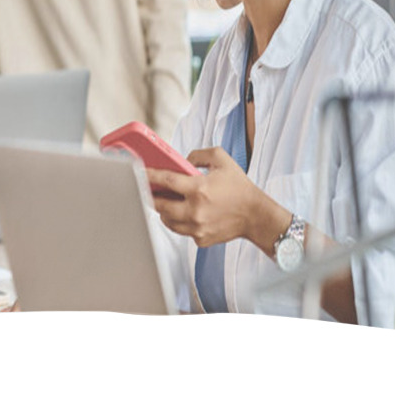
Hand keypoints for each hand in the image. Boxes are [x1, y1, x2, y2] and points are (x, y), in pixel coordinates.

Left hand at [147, 147, 267, 247]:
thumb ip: (198, 155)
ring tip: (165, 201)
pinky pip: (181, 230)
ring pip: (167, 220)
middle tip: (148, 189)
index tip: (139, 172)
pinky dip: (178, 221)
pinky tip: (182, 212)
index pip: (166, 180)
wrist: (255, 215)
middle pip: (160, 205)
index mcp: (199, 189)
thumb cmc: (239, 187)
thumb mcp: (221, 160)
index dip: (149, 175)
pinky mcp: (200, 239)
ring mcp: (197, 227)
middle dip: (152, 196)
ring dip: (163, 210)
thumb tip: (182, 160)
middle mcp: (195, 210)